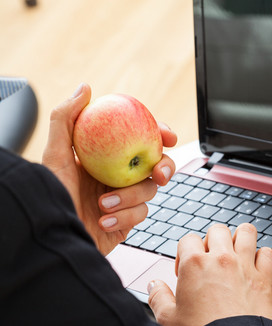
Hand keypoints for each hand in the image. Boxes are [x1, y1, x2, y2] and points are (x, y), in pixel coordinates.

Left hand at [42, 83, 177, 254]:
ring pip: (150, 191)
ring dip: (129, 198)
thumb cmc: (49, 197)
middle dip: (164, 168)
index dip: (158, 134)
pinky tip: (104, 220)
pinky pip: (140, 215)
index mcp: (105, 157)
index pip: (139, 139)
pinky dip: (124, 217)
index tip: (168, 136)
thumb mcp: (54, 155)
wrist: (51, 237)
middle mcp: (116, 176)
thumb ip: (66, 119)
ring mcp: (124, 198)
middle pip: (155, 165)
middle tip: (158, 173)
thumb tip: (85, 88)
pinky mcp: (126, 221)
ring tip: (103, 204)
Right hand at [147, 223, 271, 325]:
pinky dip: (263, 256)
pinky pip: (268, 253)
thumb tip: (154, 286)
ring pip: (246, 232)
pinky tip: (255, 267)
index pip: (188, 239)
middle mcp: (222, 259)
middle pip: (218, 230)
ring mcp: (245, 266)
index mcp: (195, 264)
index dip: (185, 252)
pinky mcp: (264, 278)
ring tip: (235, 252)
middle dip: (212, 240)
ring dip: (240, 238)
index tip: (185, 270)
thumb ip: (158, 297)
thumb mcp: (168, 319)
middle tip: (209, 260)